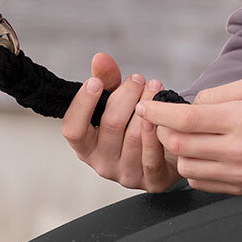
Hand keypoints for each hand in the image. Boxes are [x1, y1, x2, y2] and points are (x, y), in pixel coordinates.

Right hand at [62, 52, 180, 191]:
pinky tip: (165, 112)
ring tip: (155, 87)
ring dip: (147, 106)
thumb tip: (100, 58)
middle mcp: (102, 164)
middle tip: (138, 79)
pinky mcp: (151, 182)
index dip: (82, 104)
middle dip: (126, 96)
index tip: (95, 81)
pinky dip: (158, 130)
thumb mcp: (117, 101)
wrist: (168, 149)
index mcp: (86, 147)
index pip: (72, 130)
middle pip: (110, 125)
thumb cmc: (134, 124)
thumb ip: (107, 80)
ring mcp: (126, 175)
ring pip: (134, 136)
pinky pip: (153, 155)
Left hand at [137, 78, 241, 194]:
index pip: (185, 118)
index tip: (144, 107)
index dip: (157, 112)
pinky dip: (193, 168)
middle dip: (162, 131)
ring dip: (177, 152)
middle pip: (178, 145)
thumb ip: (215, 95)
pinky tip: (202, 155)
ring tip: (187, 138)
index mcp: (240, 119)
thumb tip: (185, 106)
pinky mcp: (240, 189)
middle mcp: (237, 149)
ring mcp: (238, 173)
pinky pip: (200, 182)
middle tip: (163, 121)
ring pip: (184, 167)